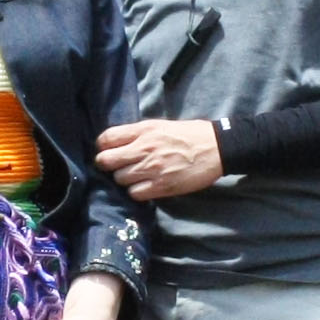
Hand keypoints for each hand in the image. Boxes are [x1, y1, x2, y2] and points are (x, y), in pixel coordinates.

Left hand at [95, 118, 224, 202]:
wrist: (217, 148)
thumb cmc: (190, 134)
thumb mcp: (161, 125)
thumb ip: (138, 133)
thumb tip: (117, 143)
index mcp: (143, 131)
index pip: (106, 138)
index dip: (102, 146)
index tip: (107, 150)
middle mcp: (144, 149)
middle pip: (106, 161)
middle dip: (106, 165)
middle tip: (115, 167)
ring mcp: (152, 169)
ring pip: (119, 179)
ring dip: (123, 179)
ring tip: (134, 177)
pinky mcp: (161, 186)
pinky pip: (135, 194)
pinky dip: (136, 192)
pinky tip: (144, 187)